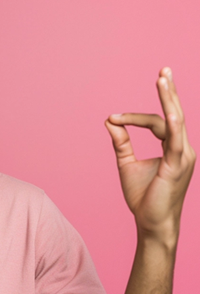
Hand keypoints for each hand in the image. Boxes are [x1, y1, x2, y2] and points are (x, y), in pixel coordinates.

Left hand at [105, 67, 195, 239]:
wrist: (151, 223)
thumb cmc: (143, 197)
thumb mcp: (127, 164)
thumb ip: (121, 142)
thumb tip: (109, 121)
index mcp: (173, 148)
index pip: (159, 121)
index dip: (136, 117)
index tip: (114, 117)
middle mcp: (182, 149)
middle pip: (175, 113)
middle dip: (169, 91)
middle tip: (163, 70)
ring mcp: (183, 156)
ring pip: (176, 120)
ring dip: (169, 98)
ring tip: (162, 78)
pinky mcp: (177, 165)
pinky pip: (176, 140)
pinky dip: (171, 124)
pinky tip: (169, 111)